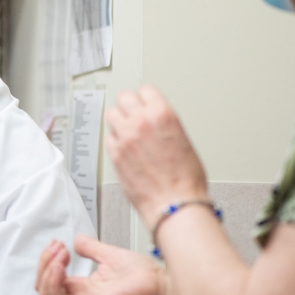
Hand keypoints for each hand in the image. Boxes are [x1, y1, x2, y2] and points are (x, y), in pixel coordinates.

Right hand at [35, 236, 167, 294]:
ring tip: (60, 253)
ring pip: (46, 293)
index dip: (48, 260)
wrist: (160, 285)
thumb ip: (90, 248)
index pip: (50, 279)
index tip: (58, 244)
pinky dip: (54, 278)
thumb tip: (76, 240)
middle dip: (44, 262)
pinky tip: (61, 263)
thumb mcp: (108, 255)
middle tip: (57, 247)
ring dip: (47, 268)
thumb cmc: (143, 277)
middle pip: (43, 287)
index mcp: (83, 288)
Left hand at [105, 86, 207, 227]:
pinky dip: (114, 140)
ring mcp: (125, 138)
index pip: (146, 90)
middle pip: (124, 97)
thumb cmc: (186, 180)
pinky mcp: (115, 154)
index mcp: (163, 115)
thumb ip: (164, 126)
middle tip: (132, 113)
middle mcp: (141, 122)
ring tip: (125, 129)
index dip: (146, 97)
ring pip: (111, 114)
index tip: (144, 101)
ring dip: (118, 120)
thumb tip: (155, 123)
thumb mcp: (184, 140)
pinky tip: (123, 147)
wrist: (175, 205)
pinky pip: (108, 138)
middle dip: (129, 105)